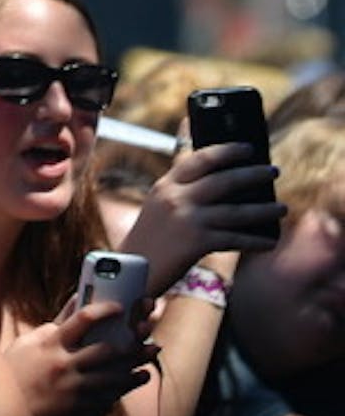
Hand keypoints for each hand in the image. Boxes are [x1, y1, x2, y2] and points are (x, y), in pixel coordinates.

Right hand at [5, 301, 153, 415]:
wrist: (7, 407)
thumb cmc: (16, 369)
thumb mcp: (30, 342)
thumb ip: (55, 324)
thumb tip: (76, 301)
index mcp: (51, 343)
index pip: (83, 319)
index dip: (105, 310)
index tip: (121, 306)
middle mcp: (64, 363)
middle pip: (107, 350)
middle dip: (132, 341)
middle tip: (147, 331)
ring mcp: (73, 387)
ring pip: (114, 374)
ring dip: (136, 363)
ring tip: (152, 351)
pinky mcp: (78, 407)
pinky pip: (109, 395)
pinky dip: (127, 384)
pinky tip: (139, 377)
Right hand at [120, 141, 285, 294]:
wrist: (132, 268)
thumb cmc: (150, 237)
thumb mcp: (158, 204)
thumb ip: (180, 188)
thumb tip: (214, 175)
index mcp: (166, 185)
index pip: (198, 159)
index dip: (226, 151)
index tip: (248, 147)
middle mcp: (176, 198)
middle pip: (223, 180)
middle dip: (252, 174)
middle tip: (273, 171)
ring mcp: (187, 219)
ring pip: (235, 210)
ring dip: (263, 210)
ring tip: (282, 208)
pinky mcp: (197, 242)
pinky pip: (235, 239)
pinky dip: (255, 241)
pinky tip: (269, 242)